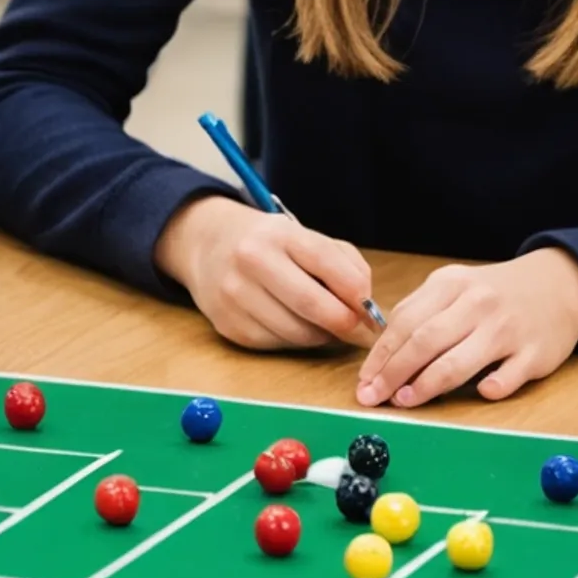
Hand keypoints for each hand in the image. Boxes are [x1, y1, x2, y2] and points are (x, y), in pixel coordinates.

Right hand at [153, 194, 373, 350]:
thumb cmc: (269, 244)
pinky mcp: (228, 325)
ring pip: (297, 332)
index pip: (327, 262)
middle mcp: (252, 261)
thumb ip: (343, 263)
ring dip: (322, 335)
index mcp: (278, 234)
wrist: (206, 245)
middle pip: (313, 304)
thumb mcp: (304, 236)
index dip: (357, 292)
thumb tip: (366, 304)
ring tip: (327, 326)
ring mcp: (235, 295)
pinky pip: (277, 343)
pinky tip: (297, 326)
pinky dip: (296, 341)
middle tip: (360, 330)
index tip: (370, 308)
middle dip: (345, 323)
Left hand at [354, 249, 577, 407]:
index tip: (364, 382)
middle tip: (375, 398)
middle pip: (425, 342)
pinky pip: (506, 378)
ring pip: (458, 362)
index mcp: (452, 284)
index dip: (380, 356)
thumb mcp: (455, 288)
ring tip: (405, 401)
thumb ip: (421, 314)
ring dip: (426, 386)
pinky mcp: (535, 354)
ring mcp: (508, 329)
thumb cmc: (494, 295)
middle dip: (393, 374)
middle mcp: (478, 304)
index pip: (405, 322)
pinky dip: (490, 388)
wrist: (559, 286)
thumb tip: (382, 357)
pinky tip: (479, 393)